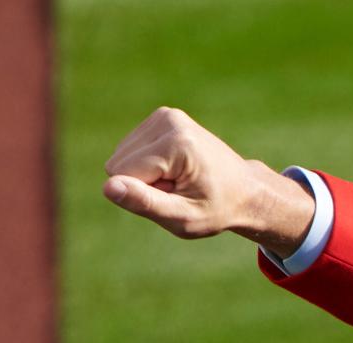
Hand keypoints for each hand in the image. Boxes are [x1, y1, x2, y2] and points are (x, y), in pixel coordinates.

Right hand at [101, 107, 313, 255]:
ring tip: (179, 180)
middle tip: (179, 189)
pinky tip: (176, 169)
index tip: (177, 195)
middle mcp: (168, 120)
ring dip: (146, 175)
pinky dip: (149, 165)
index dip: (145, 194)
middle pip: (118, 163)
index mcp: (176, 143)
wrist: (244, 189)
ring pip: (121, 156)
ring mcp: (164, 115)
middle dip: (143, 183)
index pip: (122, 174)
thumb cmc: (216, 209)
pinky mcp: (160, 117)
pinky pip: (130, 149)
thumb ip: (144, 203)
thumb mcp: (183, 217)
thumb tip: (107, 187)